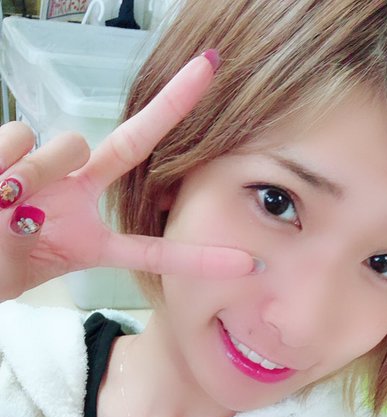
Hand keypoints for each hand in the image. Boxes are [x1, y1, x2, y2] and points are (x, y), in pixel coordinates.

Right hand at [0, 53, 254, 301]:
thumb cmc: (0, 262)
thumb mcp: (36, 266)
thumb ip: (65, 237)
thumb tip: (52, 176)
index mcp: (91, 238)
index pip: (152, 248)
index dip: (198, 259)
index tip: (248, 263)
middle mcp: (76, 195)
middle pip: (131, 145)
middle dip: (173, 106)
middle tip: (211, 66)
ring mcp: (48, 170)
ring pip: (67, 142)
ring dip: (37, 170)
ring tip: (4, 200)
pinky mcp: (13, 149)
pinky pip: (18, 136)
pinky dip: (2, 161)